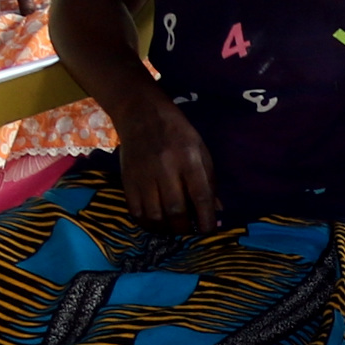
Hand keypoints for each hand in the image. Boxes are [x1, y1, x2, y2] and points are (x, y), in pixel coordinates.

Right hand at [118, 98, 221, 235]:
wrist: (141, 114)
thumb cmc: (178, 133)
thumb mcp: (201, 151)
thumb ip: (209, 182)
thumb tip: (217, 212)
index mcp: (189, 160)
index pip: (200, 196)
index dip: (206, 220)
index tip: (208, 231)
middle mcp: (166, 168)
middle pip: (175, 210)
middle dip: (185, 229)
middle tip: (189, 230)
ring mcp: (144, 175)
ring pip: (154, 215)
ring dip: (166, 229)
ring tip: (173, 228)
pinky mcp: (127, 180)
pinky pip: (135, 211)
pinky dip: (147, 223)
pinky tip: (156, 223)